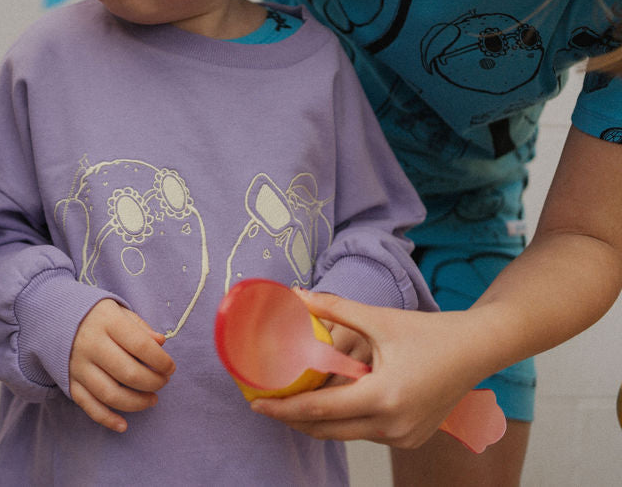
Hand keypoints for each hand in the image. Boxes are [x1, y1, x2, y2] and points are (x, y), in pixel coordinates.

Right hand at [69, 299, 175, 432]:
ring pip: (110, 394)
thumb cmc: (96, 316)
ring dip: (136, 403)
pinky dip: (107, 419)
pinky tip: (123, 425)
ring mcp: (78, 366)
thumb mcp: (118, 312)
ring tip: (152, 399)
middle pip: (128, 373)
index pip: (140, 345)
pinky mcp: (69, 382)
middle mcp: (91, 345)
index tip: (170, 367)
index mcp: (107, 322)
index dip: (160, 360)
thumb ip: (140, 327)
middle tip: (163, 382)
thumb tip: (161, 343)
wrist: (53, 318)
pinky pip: (88, 405)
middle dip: (153, 382)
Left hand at [249, 291, 485, 447]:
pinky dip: (345, 420)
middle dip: (293, 419)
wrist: (477, 349)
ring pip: (346, 433)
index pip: (320, 409)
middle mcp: (393, 424)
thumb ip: (334, 309)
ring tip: (292, 400)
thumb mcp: (379, 318)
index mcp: (383, 396)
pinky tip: (329, 402)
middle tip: (266, 403)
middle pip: (327, 430)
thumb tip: (296, 295)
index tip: (256, 404)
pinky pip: (366, 432)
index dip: (284, 408)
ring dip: (319, 420)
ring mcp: (403, 436)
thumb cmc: (430, 332)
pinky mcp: (410, 438)